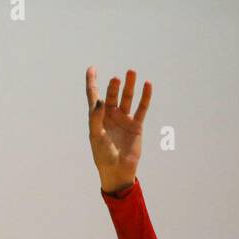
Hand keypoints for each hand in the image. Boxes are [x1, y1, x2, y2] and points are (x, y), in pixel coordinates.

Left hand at [86, 66, 150, 192]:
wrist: (118, 170)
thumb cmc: (103, 155)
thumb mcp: (96, 136)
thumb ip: (95, 118)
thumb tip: (100, 100)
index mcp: (97, 118)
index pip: (93, 96)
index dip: (92, 82)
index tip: (92, 68)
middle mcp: (111, 116)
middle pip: (112, 95)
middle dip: (114, 86)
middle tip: (116, 79)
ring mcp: (124, 119)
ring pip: (127, 98)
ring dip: (129, 86)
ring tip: (131, 72)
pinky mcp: (136, 125)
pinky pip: (141, 107)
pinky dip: (145, 96)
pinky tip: (147, 85)